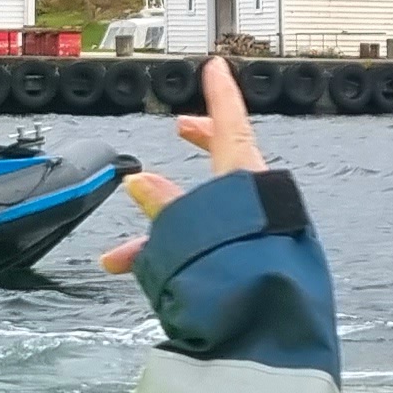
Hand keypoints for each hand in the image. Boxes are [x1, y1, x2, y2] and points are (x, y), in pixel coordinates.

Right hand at [99, 58, 268, 274]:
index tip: (217, 67)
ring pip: (211, 212)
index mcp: (245, 179)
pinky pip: (214, 246)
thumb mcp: (187, 231)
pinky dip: (177, 256)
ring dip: (167, 225)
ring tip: (125, 253)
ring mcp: (260, 229)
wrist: (267, 325)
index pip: (233, 124)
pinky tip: (139, 276)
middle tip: (182, 128)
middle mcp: (257, 199)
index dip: (222, 94)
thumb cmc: (235, 271)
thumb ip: (165, 207)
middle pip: (230, 158)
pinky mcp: (256, 259)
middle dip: (204, 142)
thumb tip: (140, 182)